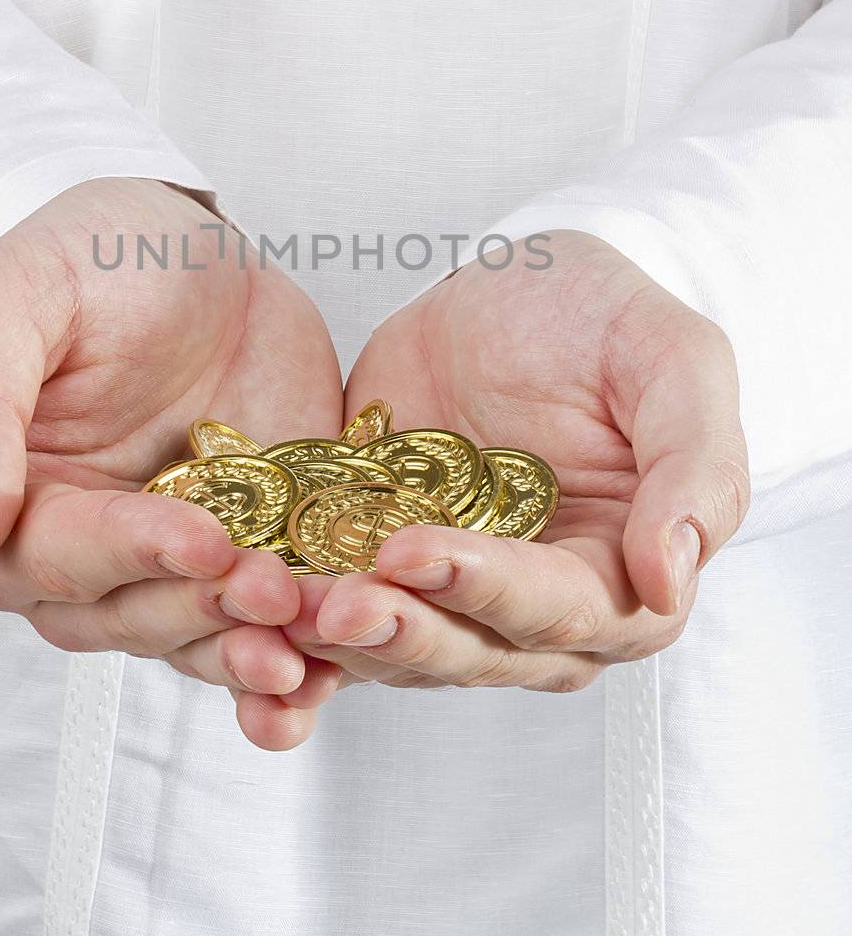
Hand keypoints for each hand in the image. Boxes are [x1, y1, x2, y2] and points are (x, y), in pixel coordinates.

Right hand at [0, 177, 343, 748]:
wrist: (199, 247)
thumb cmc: (90, 257)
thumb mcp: (12, 296)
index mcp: (18, 498)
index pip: (51, 557)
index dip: (125, 555)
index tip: (200, 537)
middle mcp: (92, 550)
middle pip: (127, 618)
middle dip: (200, 609)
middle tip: (270, 587)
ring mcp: (178, 560)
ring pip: (199, 639)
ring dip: (252, 652)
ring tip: (310, 639)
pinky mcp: (256, 555)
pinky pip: (270, 627)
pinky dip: (303, 660)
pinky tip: (335, 670)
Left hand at [285, 231, 748, 691]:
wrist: (516, 285)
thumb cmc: (607, 318)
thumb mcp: (675, 363)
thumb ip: (695, 470)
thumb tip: (670, 579)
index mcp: (618, 577)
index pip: (555, 609)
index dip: (485, 586)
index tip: (415, 550)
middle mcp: (529, 609)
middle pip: (465, 649)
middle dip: (397, 630)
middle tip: (329, 605)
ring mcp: (445, 593)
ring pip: (390, 647)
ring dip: (331, 640)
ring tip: (270, 609)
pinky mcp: (373, 565)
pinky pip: (329, 615)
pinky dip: (284, 631)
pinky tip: (240, 622)